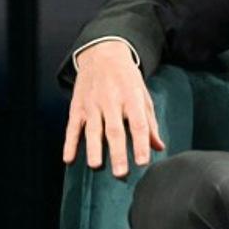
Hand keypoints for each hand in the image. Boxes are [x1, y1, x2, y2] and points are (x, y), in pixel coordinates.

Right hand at [63, 40, 164, 176]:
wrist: (103, 54)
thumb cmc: (127, 79)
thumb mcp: (142, 95)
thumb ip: (150, 122)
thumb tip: (159, 147)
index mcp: (131, 98)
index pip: (138, 124)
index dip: (141, 143)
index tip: (144, 162)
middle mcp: (111, 101)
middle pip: (115, 130)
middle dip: (118, 152)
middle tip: (120, 173)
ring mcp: (92, 104)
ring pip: (93, 129)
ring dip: (93, 149)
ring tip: (96, 166)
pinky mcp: (77, 106)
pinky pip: (72, 127)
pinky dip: (69, 143)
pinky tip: (69, 158)